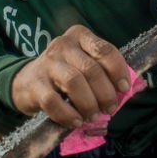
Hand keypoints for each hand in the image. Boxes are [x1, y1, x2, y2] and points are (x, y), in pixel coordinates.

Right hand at [10, 25, 130, 128]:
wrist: (26, 82)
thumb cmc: (64, 74)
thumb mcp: (84, 65)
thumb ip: (105, 72)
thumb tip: (130, 89)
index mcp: (80, 36)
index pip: (104, 49)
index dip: (118, 70)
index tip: (124, 89)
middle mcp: (63, 45)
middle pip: (91, 69)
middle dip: (105, 93)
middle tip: (110, 109)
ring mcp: (47, 63)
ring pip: (74, 82)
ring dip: (88, 103)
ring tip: (93, 116)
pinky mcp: (34, 83)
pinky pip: (53, 101)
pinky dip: (68, 115)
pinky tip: (76, 121)